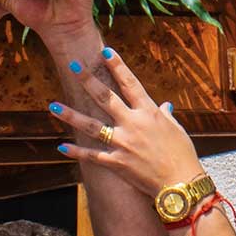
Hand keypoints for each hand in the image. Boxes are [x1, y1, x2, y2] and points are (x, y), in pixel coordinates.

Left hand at [55, 52, 205, 196]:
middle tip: (74, 65)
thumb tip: (166, 105)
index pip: (130, 83)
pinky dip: (76, 152)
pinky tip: (61, 146)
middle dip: (88, 80)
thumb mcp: (176, 130)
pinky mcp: (117, 163)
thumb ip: (166, 116)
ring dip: (71, 115)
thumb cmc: (182, 155)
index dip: (117, 66)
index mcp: (149, 112)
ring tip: (53, 106)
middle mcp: (133, 124)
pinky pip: (92, 156)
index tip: (105, 51)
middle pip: (106, 97)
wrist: (181, 184)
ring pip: (91, 126)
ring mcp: (123, 143)